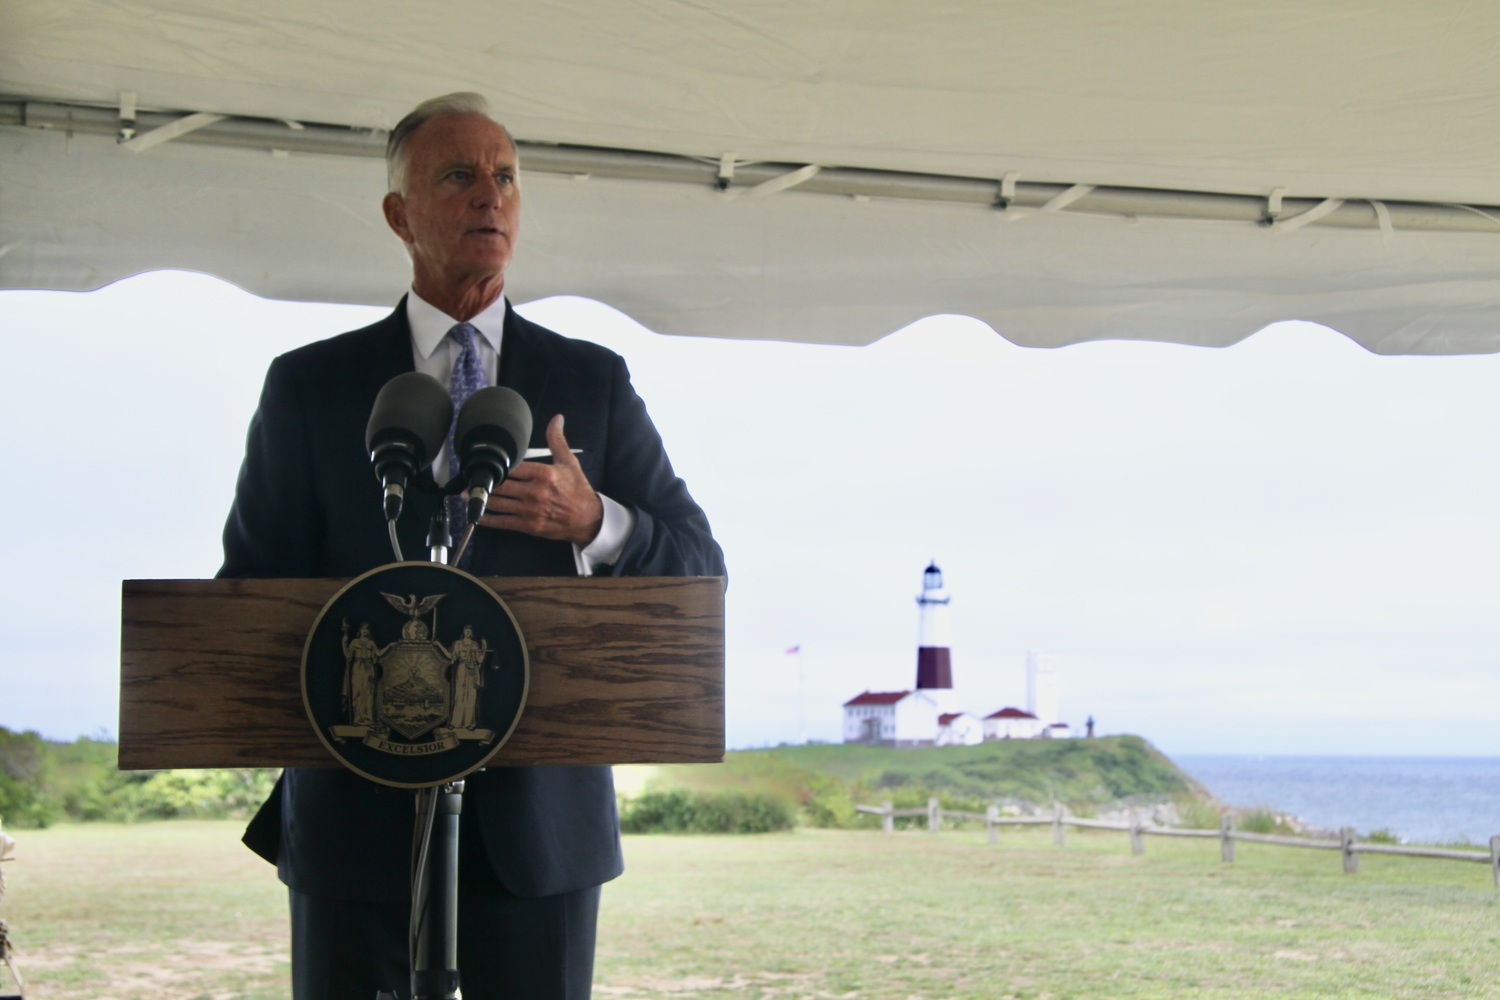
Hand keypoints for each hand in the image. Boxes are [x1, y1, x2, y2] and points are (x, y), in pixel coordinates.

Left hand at [479, 414, 602, 545]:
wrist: (588, 519)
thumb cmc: (578, 490)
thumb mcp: (569, 462)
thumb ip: (557, 440)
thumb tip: (557, 419)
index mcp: (543, 474)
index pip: (512, 467)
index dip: (495, 465)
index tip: (483, 463)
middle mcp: (534, 492)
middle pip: (501, 485)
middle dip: (483, 482)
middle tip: (469, 478)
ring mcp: (530, 510)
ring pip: (498, 503)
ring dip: (480, 499)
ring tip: (466, 494)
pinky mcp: (528, 525)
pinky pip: (503, 522)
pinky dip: (488, 519)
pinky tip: (477, 515)